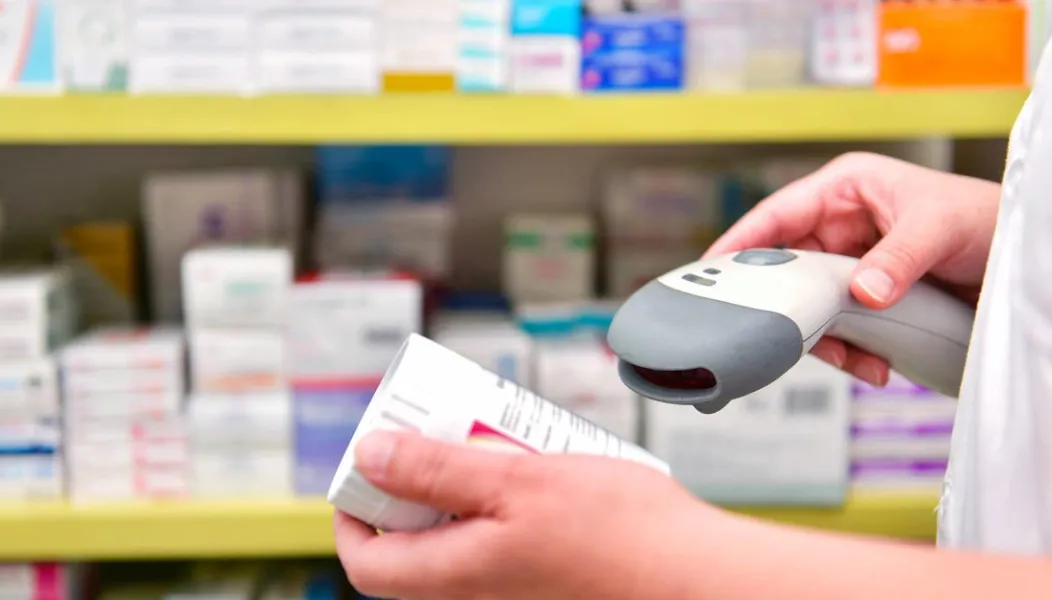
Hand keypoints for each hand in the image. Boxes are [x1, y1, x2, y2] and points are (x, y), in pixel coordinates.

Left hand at [334, 431, 711, 599]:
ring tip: (496, 441)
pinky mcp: (548, 580)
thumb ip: (438, 471)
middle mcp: (481, 594)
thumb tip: (371, 456)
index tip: (365, 468)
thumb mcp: (516, 480)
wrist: (698, 577)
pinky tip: (538, 468)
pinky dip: (505, 503)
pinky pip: (503, 540)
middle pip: (416, 543)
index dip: (353, 516)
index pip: (368, 564)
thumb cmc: (621, 534)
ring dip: (467, 487)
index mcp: (460, 577)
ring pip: (463, 536)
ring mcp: (515, 590)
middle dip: (420, 485)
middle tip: (441, 434)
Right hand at [706, 152, 999, 384]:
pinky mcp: (868, 300)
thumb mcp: (939, 228)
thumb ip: (897, 259)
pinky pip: (840, 329)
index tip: (709, 273)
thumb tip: (861, 292)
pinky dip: (851, 353)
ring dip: (826, 341)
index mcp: (846, 190)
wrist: (1023, 260)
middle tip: (778, 336)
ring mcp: (853, 265)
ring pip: (810, 307)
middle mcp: (842, 226)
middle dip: (790, 308)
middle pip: (787, 270)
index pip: (777, 216)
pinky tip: (874, 366)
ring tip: (855, 362)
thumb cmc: (987, 218)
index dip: (739, 243)